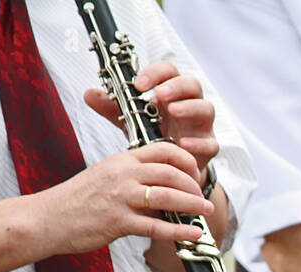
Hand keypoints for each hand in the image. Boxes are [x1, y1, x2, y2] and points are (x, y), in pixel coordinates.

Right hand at [32, 141, 213, 254]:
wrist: (47, 219)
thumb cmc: (78, 201)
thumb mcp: (107, 178)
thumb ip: (134, 180)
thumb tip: (163, 192)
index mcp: (121, 160)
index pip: (162, 150)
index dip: (186, 160)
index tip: (196, 173)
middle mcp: (123, 175)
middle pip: (170, 173)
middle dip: (194, 185)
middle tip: (204, 197)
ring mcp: (121, 198)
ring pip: (167, 197)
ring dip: (192, 205)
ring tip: (206, 212)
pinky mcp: (118, 221)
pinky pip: (156, 227)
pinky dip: (179, 231)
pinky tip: (192, 234)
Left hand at [85, 61, 219, 189]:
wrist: (170, 170)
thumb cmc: (154, 138)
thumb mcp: (130, 121)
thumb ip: (112, 108)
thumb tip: (89, 94)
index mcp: (171, 94)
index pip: (170, 72)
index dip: (156, 73)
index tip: (139, 84)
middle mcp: (190, 105)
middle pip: (192, 85)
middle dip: (177, 86)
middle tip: (160, 94)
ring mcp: (202, 126)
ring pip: (206, 108)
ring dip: (190, 107)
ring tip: (173, 111)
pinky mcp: (208, 147)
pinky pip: (211, 143)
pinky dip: (198, 142)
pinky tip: (182, 144)